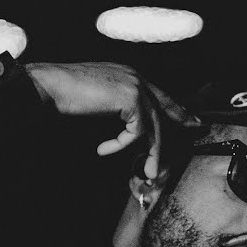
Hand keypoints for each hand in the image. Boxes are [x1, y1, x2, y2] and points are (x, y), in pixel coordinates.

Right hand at [24, 62, 199, 179]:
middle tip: (197, 131)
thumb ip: (114, 106)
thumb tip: (125, 124)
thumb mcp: (95, 100)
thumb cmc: (64, 94)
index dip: (175, 108)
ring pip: (155, 124)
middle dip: (182, 121)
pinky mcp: (130, 98)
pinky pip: (136, 131)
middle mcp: (135, 77)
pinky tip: (103, 149)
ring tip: (148, 172)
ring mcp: (134, 85)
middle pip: (166, 106)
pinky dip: (120, 145)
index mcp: (127, 74)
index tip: (189, 119)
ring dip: (153, 152)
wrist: (49, 85)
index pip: (158, 94)